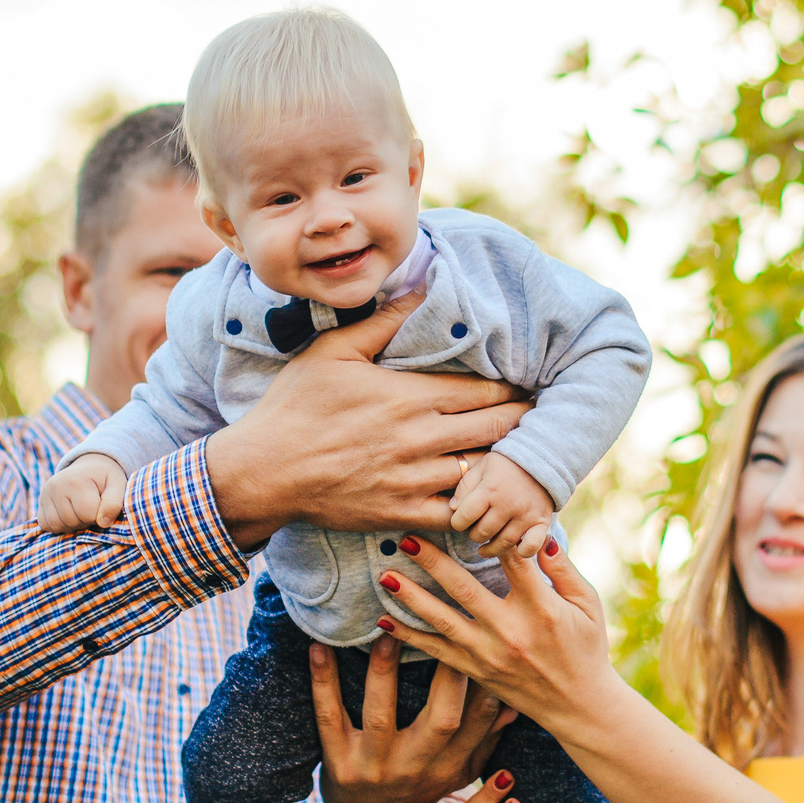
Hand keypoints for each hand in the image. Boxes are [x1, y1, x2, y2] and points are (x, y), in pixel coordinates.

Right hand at [39, 454, 127, 532]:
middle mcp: (56, 486)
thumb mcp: (117, 485)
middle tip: (92, 508)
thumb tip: (103, 523)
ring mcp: (45, 494)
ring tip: (81, 512)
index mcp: (76, 481)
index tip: (102, 505)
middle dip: (86, 521)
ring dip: (73, 526)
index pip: (88, 514)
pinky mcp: (40, 502)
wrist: (90, 467)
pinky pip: (47, 525)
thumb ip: (114, 504)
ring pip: (58, 526)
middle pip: (72, 522)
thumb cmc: (105, 479)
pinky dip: (59, 526)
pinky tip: (70, 515)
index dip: (99, 516)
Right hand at [205, 293, 531, 549]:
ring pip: (483, 473)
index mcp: (409, 396)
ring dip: (507, 465)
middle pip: (496, 430)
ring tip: (524, 458)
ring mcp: (414, 480)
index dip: (513, 390)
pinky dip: (479, 506)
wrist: (263, 472)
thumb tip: (423, 288)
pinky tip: (489, 499)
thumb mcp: (334, 352)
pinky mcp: (402, 514)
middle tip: (540, 418)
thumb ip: (384, 322)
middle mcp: (420, 439)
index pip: (484, 392)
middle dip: (524, 423)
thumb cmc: (295, 407)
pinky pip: (457, 514)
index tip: (529, 387)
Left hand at [311, 634, 516, 802]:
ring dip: (382, 673)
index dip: (486, 684)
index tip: (485, 643)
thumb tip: (513, 701)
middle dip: (447, 676)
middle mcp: (416, 767)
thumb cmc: (419, 794)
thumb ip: (484, 738)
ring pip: (381, 716)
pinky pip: (329, 719)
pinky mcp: (338, 765)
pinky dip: (323, 683)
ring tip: (385, 633)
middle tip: (443, 627)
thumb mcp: (457, 774)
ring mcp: (375, 767)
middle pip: (440, 721)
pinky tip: (319, 649)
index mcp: (450, 766)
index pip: (477, 721)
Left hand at [372, 538, 624, 734]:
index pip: (512, 563)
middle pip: (464, 589)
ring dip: (410, 598)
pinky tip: (384, 622)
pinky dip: (408, 637)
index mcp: (542, 609)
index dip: (492, 537)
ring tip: (385, 576)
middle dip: (432, 562)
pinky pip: (436, 653)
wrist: (578, 706)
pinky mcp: (477, 672)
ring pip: (442, 621)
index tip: (471, 517)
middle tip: (406, 538)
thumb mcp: (588, 605)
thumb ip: (564, 568)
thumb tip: (539, 535)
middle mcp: (511, 631)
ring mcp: (490, 654)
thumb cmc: (587, 648)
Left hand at [449, 453, 554, 557]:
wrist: (542, 457)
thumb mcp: (481, 466)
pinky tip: (514, 549)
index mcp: (490, 489)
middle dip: (474, 534)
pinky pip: (531, 546)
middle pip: (482, 533)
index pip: (464, 517)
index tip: (460, 521)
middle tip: (475, 529)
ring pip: (503, 543)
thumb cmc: (506, 463)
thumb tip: (453, 509)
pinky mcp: (541, 522)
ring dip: (491, 548)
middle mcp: (508, 504)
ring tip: (486, 545)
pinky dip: (523, 552)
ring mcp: (526, 515)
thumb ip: (465, 487)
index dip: (457, 523)